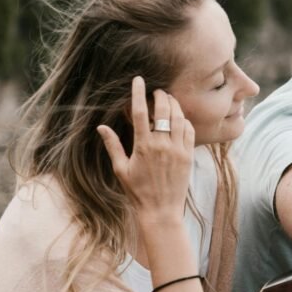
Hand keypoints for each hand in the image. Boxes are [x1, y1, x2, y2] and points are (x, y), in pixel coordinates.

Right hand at [97, 76, 194, 221]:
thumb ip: (113, 145)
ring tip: (169, 101)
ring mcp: (178, 150)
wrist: (161, 210)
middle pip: (164, 110)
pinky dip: (185, 121)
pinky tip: (180, 119)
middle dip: (161, 96)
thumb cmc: (137, 191)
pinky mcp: (189, 156)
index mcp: (143, 146)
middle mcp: (163, 145)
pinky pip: (190, 131)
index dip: (139, 93)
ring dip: (174, 106)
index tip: (138, 80)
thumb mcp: (121, 169)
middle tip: (157, 91)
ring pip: (179, 118)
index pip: (141, 112)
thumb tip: (101, 126)